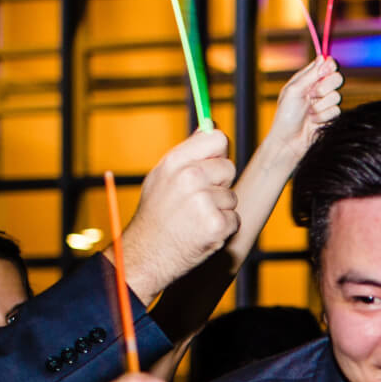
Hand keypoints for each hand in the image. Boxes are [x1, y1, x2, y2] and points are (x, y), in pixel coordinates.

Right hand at [119, 130, 239, 300]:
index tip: (211, 166)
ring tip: (195, 219)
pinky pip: (234, 219)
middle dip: (220, 185)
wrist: (145, 255)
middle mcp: (189, 177)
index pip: (218, 138)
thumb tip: (209, 126)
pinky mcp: (216, 224)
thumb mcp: (162, 176)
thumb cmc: (155, 215)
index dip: (218, 153)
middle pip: (229, 167)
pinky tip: (202, 233)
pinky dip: (223, 229)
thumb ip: (187, 153)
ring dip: (220, 210)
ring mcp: (203, 201)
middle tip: (197, 202)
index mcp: (175, 161)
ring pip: (232, 197)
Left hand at [266, 56, 343, 162]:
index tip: (326, 71)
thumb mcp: (295, 90)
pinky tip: (313, 122)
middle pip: (337, 78)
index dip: (329, 66)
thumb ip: (311, 74)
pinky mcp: (330, 117)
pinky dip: (323, 116)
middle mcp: (317, 89)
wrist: (289, 141)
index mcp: (307, 79)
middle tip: (313, 95)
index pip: (326, 65)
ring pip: (337, 96)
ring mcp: (324, 103)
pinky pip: (336, 111)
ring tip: (309, 113)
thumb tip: (322, 58)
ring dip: (321, 106)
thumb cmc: (286, 116)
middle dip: (326, 87)